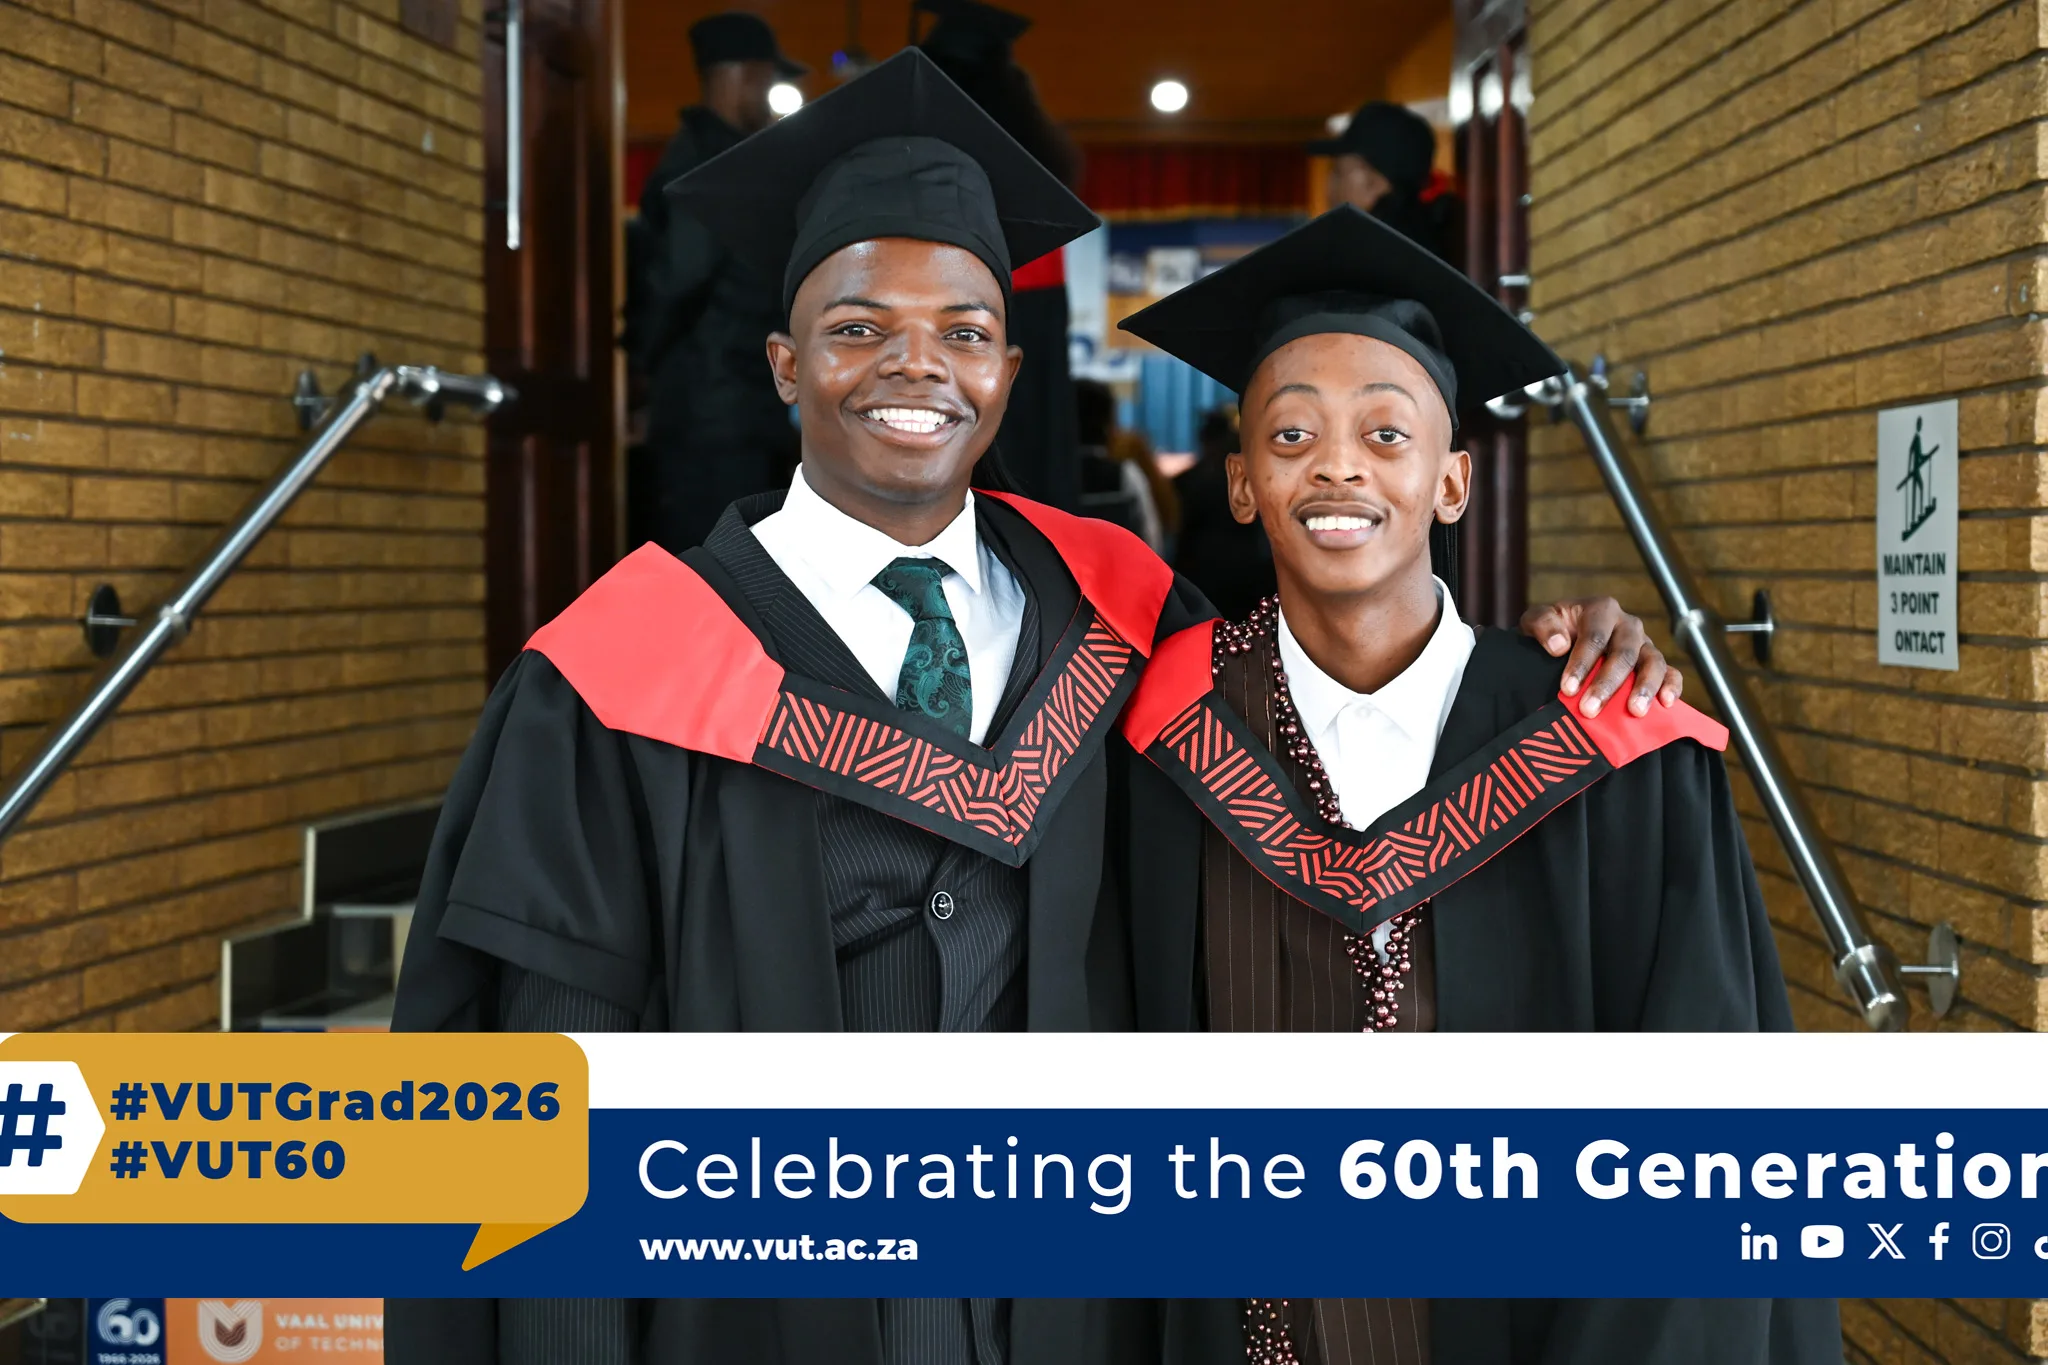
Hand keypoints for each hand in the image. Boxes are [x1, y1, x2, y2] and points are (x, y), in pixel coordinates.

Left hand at [1518, 597, 1683, 717]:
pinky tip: (1667, 704)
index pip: (1594, 637)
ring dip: (1644, 687)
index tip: (1567, 689)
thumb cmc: (1551, 631)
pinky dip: (1672, 686)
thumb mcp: (1536, 620)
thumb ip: (1542, 624)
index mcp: (1600, 610)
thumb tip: (1559, 645)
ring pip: (1653, 662)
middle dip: (1607, 683)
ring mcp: (1644, 644)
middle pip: (1624, 653)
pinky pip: (1671, 672)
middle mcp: (1626, 625)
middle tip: (1589, 710)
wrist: (1563, 641)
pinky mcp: (1654, 663)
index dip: (1582, 663)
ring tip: (1634, 711)